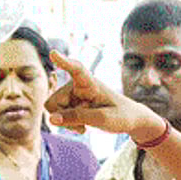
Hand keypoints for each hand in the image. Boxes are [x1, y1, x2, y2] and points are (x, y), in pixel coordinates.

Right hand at [45, 51, 164, 141]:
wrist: (129, 119)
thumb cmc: (121, 116)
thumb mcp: (103, 119)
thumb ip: (78, 117)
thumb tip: (51, 119)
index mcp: (90, 83)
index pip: (77, 69)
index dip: (64, 62)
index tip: (53, 53)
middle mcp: (77, 85)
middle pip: (54, 101)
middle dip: (62, 116)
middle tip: (82, 126)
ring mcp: (72, 95)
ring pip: (53, 110)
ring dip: (66, 122)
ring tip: (85, 125)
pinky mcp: (70, 103)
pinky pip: (57, 115)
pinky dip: (67, 123)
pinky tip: (82, 125)